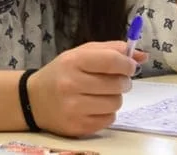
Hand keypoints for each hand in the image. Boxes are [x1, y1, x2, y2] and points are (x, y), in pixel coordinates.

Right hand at [28, 41, 147, 136]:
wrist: (33, 99)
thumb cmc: (63, 72)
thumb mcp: (82, 53)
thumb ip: (113, 50)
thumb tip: (143, 55)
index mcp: (73, 61)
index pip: (111, 61)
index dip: (127, 64)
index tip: (130, 67)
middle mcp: (71, 84)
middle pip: (117, 84)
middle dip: (124, 81)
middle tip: (118, 80)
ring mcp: (72, 108)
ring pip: (115, 103)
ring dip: (116, 97)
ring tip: (103, 93)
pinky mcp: (76, 127)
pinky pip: (109, 119)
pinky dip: (107, 112)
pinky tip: (95, 106)